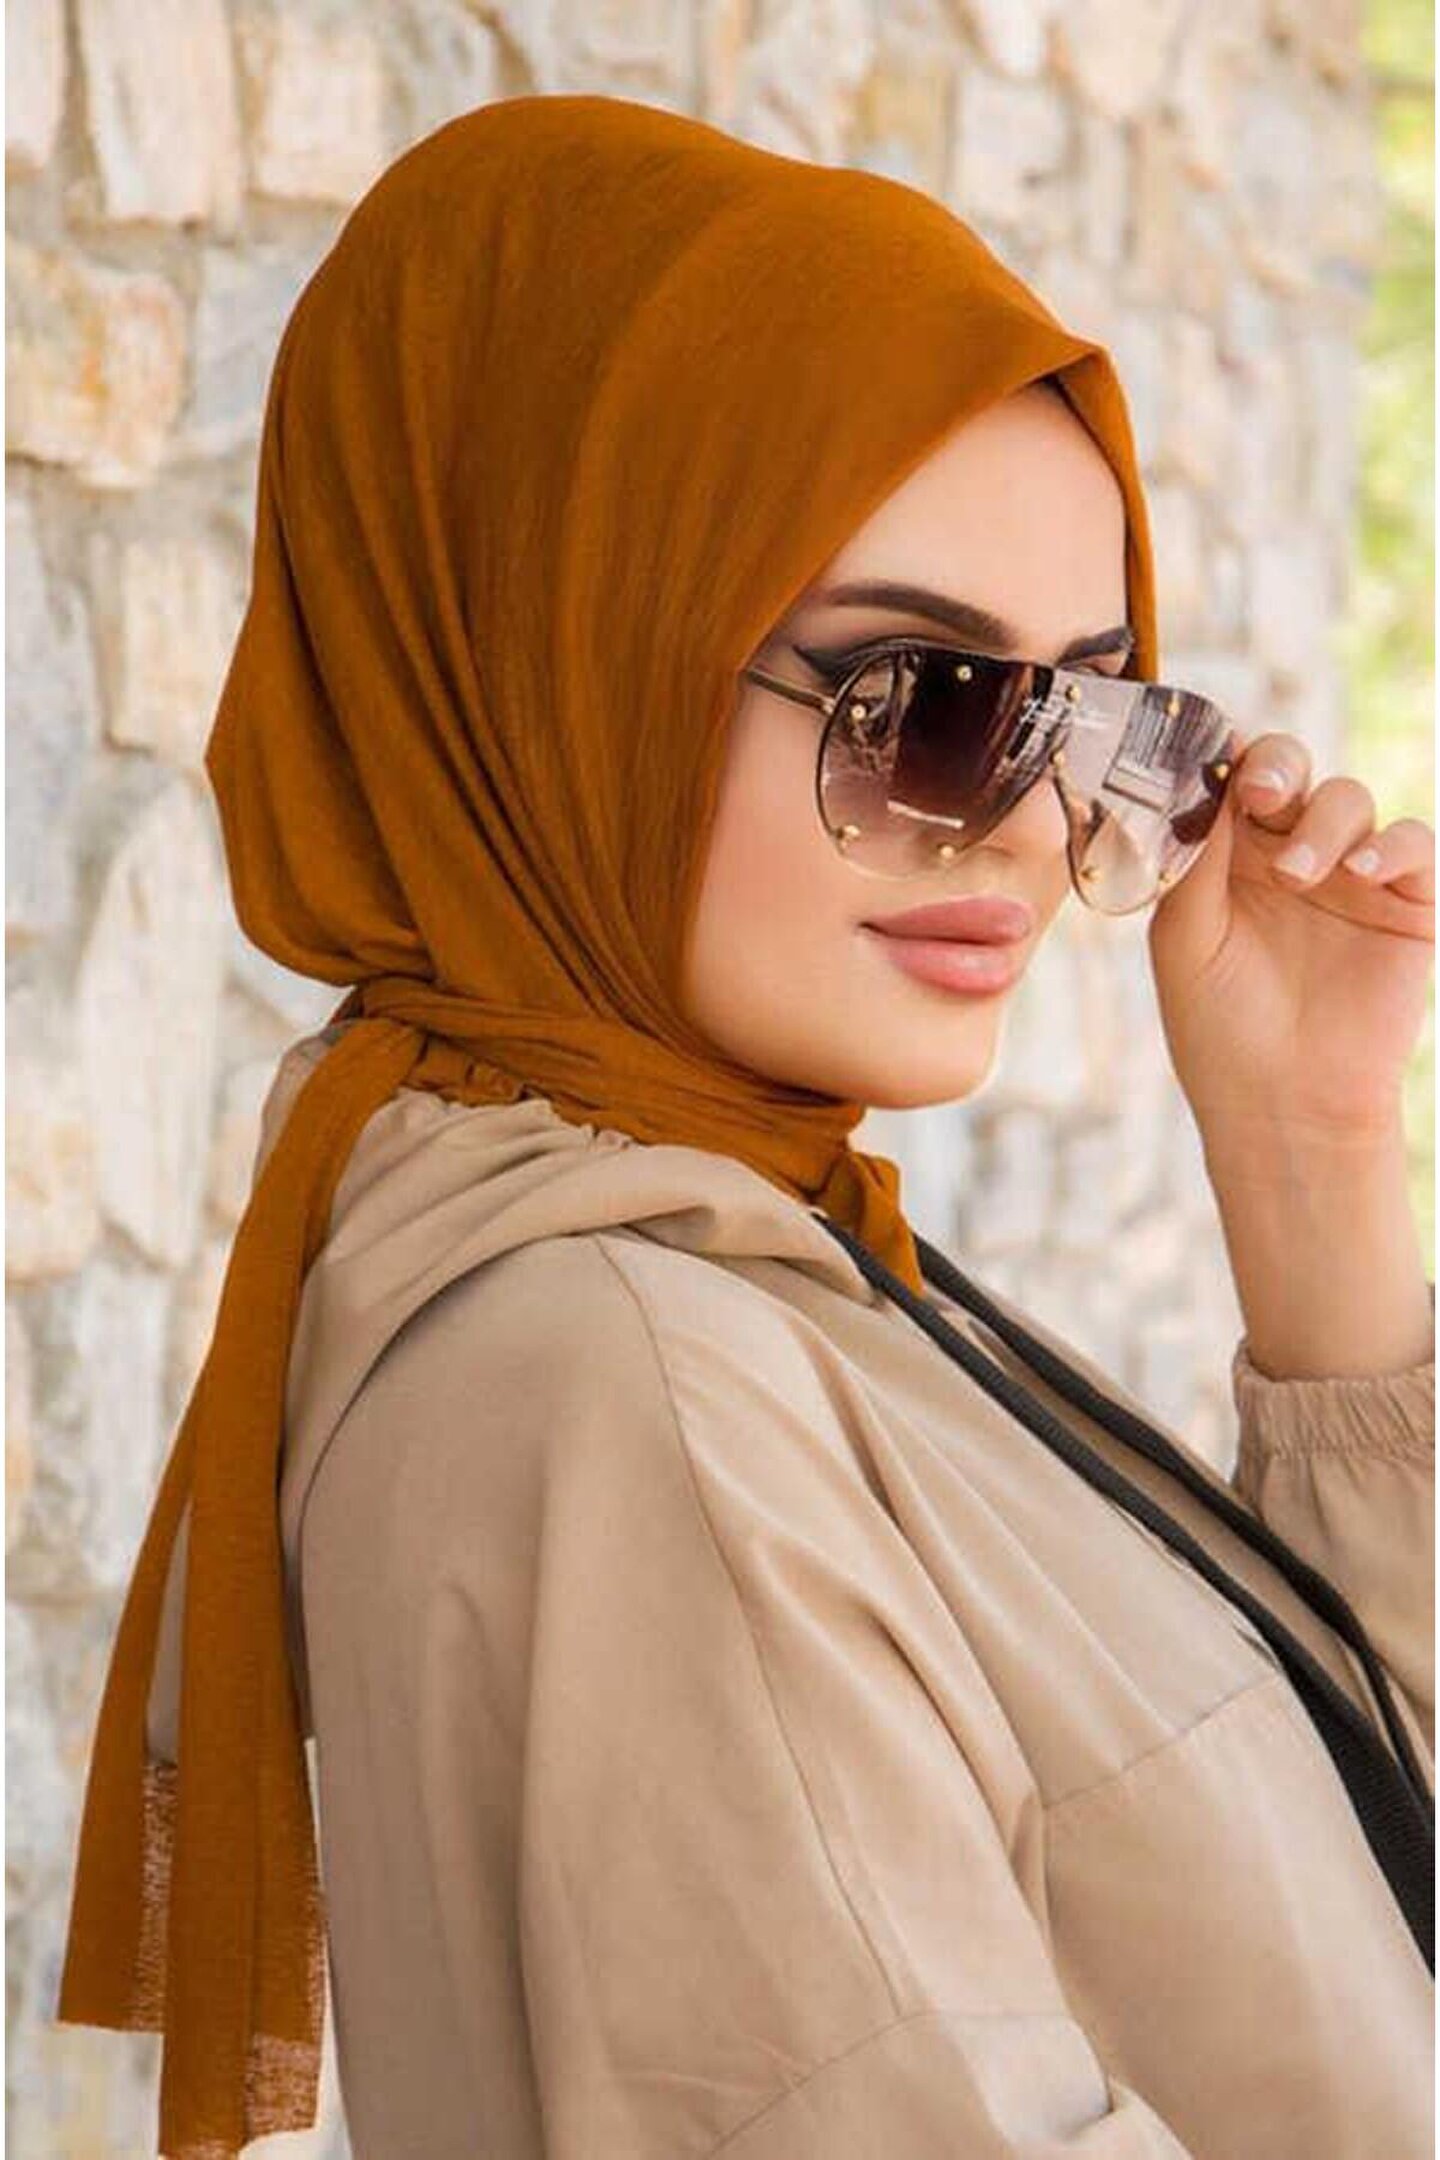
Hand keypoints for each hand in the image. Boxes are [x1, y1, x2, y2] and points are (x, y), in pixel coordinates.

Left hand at [1147, 728, 1434, 1149]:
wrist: (1285, 1105)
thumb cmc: (1219, 1028)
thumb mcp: (1183, 938)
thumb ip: (1191, 859)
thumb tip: (1198, 777)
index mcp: (1226, 856)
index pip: (1228, 777)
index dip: (1221, 753)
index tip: (1209, 755)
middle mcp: (1288, 853)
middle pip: (1290, 769)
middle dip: (1276, 766)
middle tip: (1259, 792)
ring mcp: (1350, 875)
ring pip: (1347, 800)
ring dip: (1323, 824)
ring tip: (1300, 876)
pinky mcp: (1407, 904)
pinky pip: (1413, 844)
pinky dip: (1390, 845)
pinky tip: (1359, 871)